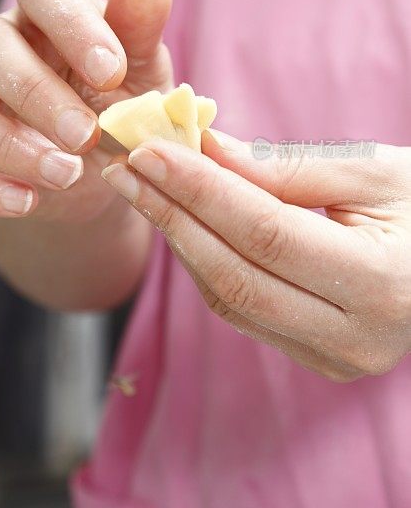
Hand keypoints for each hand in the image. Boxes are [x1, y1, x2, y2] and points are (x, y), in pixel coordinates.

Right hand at [0, 0, 173, 221]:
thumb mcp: (143, 74)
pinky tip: (27, 202)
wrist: (101, 175)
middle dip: (36, 92)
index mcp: (47, 15)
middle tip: (87, 136)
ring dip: (4, 143)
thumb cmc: (122, 108)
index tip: (112, 73)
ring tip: (67, 174)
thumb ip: (142, 30)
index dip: (72, 25)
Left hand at [101, 131, 410, 380]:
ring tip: (143, 188)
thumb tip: (203, 148)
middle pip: (235, 275)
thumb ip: (284, 167)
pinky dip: (205, 263)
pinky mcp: (317, 359)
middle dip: (171, 216)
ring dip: (180, 239)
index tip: (148, 150)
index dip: (200, 191)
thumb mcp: (371, 170)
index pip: (266, 233)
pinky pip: (242, 311)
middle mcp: (357, 337)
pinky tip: (181, 222)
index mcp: (383, 283)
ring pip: (229, 299)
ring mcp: (336, 359)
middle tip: (125, 168)